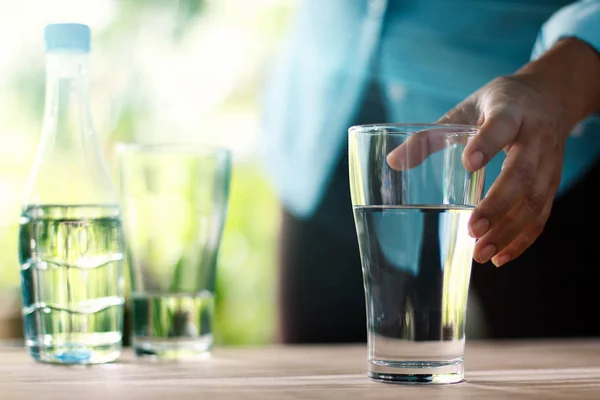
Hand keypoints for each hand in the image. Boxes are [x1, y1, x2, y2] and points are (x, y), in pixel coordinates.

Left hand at [438, 74, 569, 266]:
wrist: (552, 97)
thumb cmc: (500, 104)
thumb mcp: (465, 110)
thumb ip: (430, 135)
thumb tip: (392, 162)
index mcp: (510, 111)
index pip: (501, 125)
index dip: (487, 144)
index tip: (468, 164)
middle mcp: (535, 136)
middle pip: (521, 173)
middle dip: (498, 204)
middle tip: (471, 230)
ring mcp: (548, 162)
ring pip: (535, 200)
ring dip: (509, 230)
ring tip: (481, 253)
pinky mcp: (552, 182)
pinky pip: (542, 214)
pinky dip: (523, 239)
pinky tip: (501, 257)